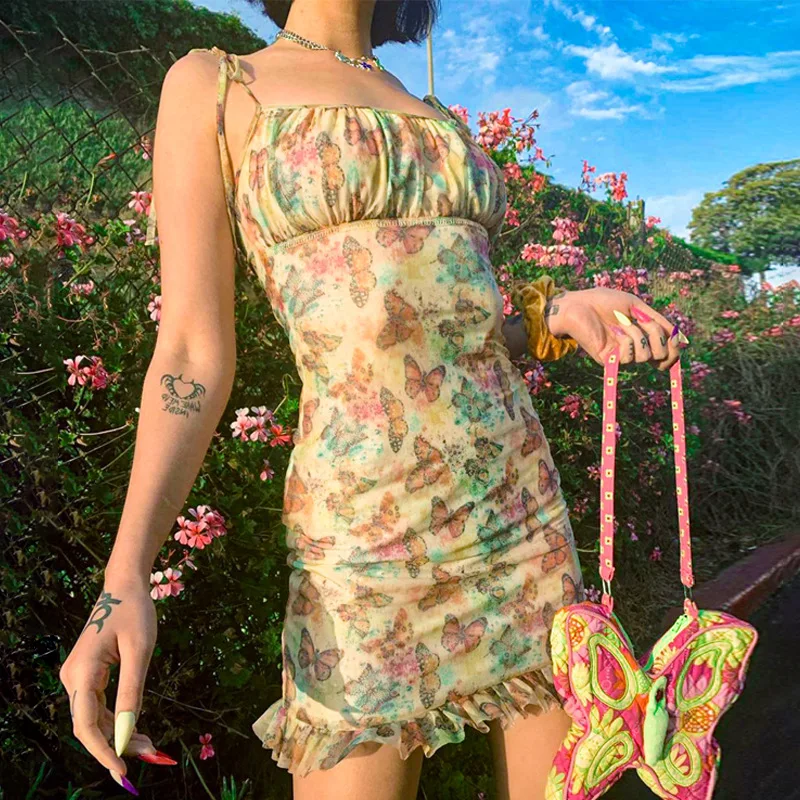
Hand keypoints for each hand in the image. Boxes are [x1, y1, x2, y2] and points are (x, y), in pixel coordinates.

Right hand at [59, 581, 157, 786]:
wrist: (124, 586)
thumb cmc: (135, 612)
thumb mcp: (140, 650)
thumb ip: (132, 691)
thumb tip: (127, 733)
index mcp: (81, 672)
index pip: (87, 725)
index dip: (104, 751)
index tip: (123, 772)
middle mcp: (72, 678)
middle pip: (89, 726)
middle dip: (116, 746)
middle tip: (149, 756)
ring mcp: (76, 677)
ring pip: (93, 719)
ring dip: (118, 735)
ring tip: (149, 746)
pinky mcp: (86, 675)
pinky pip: (97, 706)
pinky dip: (116, 720)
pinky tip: (135, 729)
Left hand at [544, 288, 684, 369]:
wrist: (578, 305)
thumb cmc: (604, 302)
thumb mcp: (636, 306)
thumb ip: (657, 320)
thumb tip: (679, 338)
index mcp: (643, 335)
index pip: (666, 351)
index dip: (674, 350)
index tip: (675, 343)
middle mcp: (634, 347)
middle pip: (661, 354)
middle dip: (658, 336)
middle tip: (643, 322)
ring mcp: (622, 355)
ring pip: (646, 354)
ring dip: (637, 334)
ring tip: (620, 323)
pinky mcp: (610, 360)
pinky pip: (629, 356)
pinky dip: (626, 340)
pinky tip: (613, 331)